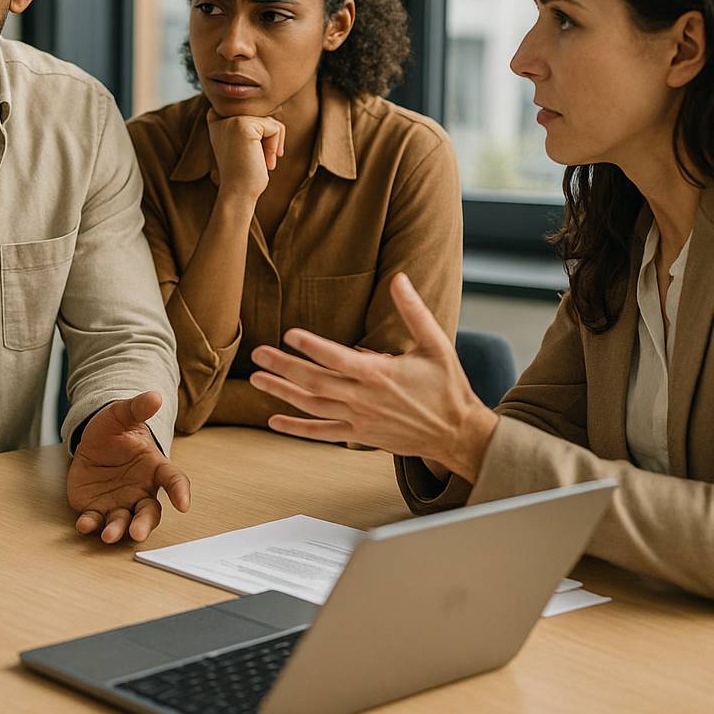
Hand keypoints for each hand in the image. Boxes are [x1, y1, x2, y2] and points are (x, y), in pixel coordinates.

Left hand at [69, 392, 190, 542]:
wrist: (93, 442)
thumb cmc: (115, 430)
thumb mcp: (122, 415)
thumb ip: (137, 408)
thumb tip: (156, 396)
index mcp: (154, 468)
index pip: (173, 480)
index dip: (180, 492)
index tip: (184, 505)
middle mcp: (140, 491)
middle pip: (148, 512)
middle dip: (143, 524)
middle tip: (138, 533)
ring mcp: (119, 503)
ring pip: (123, 522)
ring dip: (117, 530)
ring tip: (108, 535)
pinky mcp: (96, 509)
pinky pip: (95, 520)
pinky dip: (90, 525)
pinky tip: (84, 524)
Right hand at [206, 109, 283, 201]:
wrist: (237, 193)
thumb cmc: (244, 172)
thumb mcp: (244, 143)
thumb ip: (250, 124)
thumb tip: (275, 108)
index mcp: (217, 119)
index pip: (248, 111)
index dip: (259, 129)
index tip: (251, 151)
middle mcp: (221, 116)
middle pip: (262, 116)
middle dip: (268, 140)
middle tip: (260, 160)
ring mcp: (231, 119)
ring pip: (270, 122)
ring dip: (272, 144)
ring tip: (262, 161)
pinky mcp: (243, 125)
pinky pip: (274, 128)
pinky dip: (275, 146)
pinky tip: (265, 161)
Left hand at [249, 273, 498, 480]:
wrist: (457, 433)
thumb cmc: (447, 386)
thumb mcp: (435, 344)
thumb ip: (413, 311)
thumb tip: (399, 278)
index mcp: (380, 373)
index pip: (337, 358)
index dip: (312, 347)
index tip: (289, 334)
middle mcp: (364, 398)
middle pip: (315, 381)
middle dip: (283, 367)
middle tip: (257, 354)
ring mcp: (359, 419)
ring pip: (312, 406)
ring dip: (282, 392)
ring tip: (256, 379)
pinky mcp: (360, 435)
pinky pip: (322, 433)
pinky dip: (297, 429)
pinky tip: (274, 421)